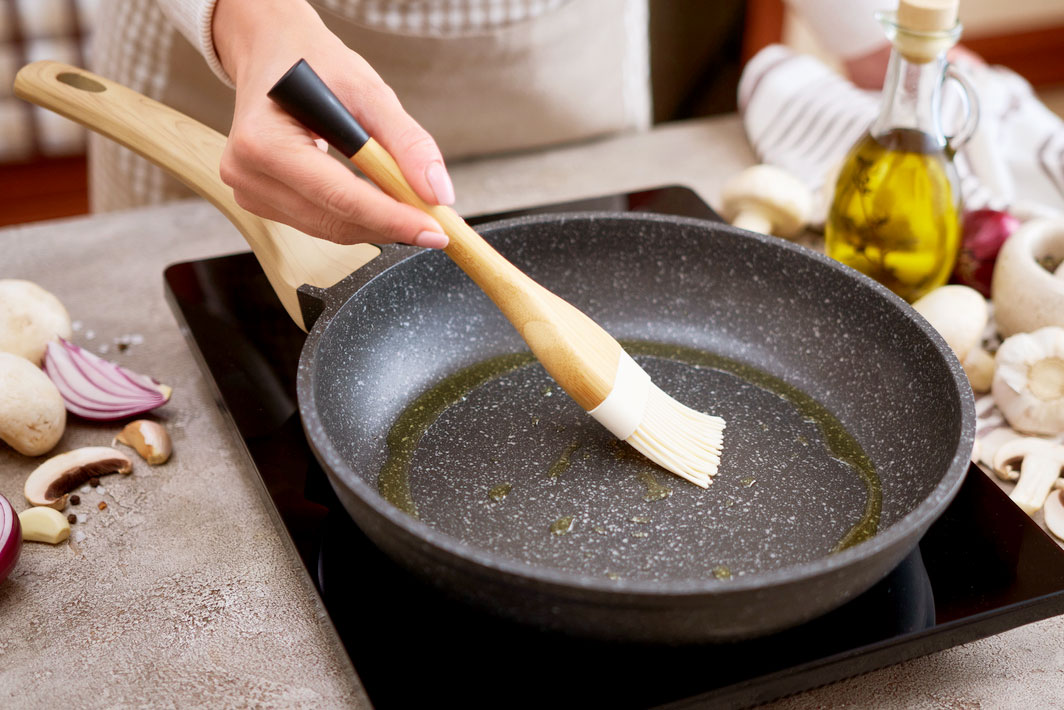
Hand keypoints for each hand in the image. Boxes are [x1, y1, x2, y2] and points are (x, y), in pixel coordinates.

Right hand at [212, 0, 450, 247]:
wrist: (274, 53)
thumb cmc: (316, 65)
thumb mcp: (368, 91)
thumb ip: (407, 142)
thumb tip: (437, 193)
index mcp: (264, 141)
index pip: (340, 197)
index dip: (393, 219)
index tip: (436, 231)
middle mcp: (246, 173)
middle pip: (335, 221)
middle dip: (391, 226)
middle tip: (436, 225)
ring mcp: (248, 191)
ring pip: (329, 229)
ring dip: (375, 224)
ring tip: (411, 209)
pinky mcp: (259, 201)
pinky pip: (318, 222)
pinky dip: (354, 217)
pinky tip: (377, 202)